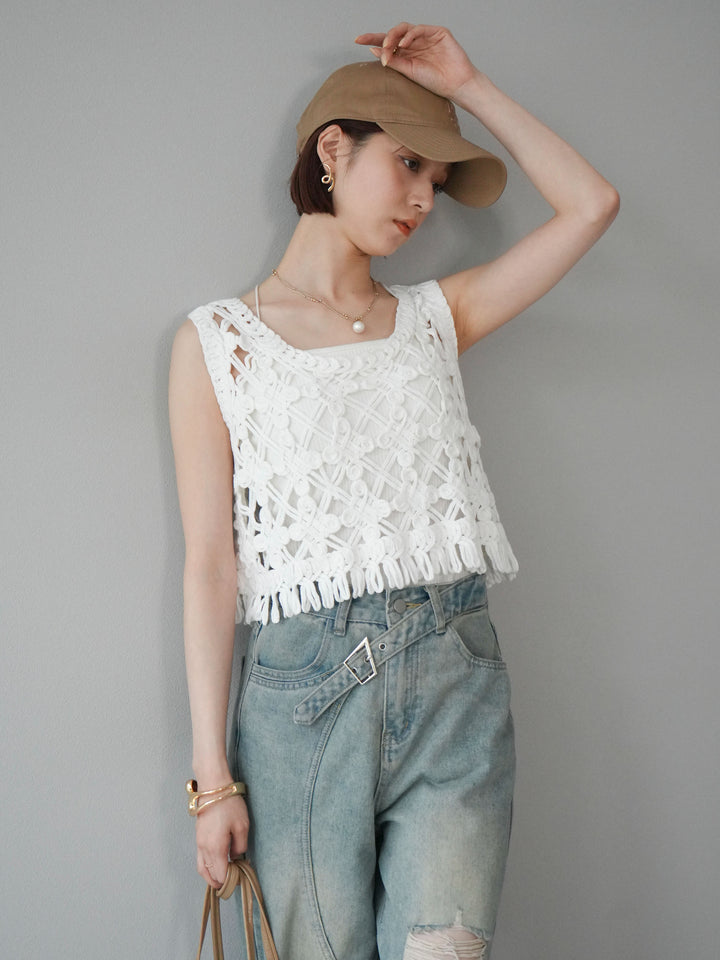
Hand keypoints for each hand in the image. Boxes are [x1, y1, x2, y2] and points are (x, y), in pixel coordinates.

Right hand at [195, 795, 249, 888]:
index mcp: (215, 848)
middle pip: (209, 874)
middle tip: (231, 885)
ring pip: (201, 868)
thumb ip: (240, 846)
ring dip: (210, 876)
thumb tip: (235, 856)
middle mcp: (204, 848)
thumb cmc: (229, 805)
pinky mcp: (198, 836)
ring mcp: (199, 842)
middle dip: (220, 882)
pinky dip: (206, 867)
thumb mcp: (242, 825)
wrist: (213, 787)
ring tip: (222, 880)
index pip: (221, 874)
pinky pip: (200, 858)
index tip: (239, 882)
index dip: (230, 882)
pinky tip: (215, 864)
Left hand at [355, 23, 477, 101]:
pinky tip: (403, 44)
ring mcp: (426, 36)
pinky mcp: (438, 32)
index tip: (356, 40)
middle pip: (394, 33)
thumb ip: (393, 61)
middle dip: (382, 38)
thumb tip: (374, 50)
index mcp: (407, 53)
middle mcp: (415, 43)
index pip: (387, 43)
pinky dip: (410, 35)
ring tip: (389, 47)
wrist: (456, 85)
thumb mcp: (409, 72)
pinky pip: (419, 29)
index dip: (372, 39)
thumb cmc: (434, 82)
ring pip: (405, 29)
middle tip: (373, 45)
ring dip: (394, 36)